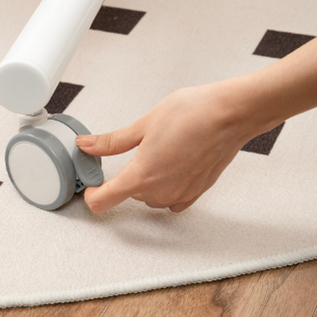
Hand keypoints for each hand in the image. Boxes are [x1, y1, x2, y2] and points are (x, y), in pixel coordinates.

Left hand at [76, 80, 266, 212]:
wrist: (230, 115)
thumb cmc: (193, 114)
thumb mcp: (143, 125)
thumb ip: (111, 142)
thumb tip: (86, 145)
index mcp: (141, 175)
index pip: (102, 202)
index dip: (91, 194)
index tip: (91, 185)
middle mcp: (159, 191)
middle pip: (128, 194)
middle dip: (126, 176)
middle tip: (136, 150)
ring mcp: (179, 195)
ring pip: (150, 197)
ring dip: (148, 181)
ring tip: (159, 151)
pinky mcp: (196, 193)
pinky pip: (172, 199)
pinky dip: (168, 186)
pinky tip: (173, 165)